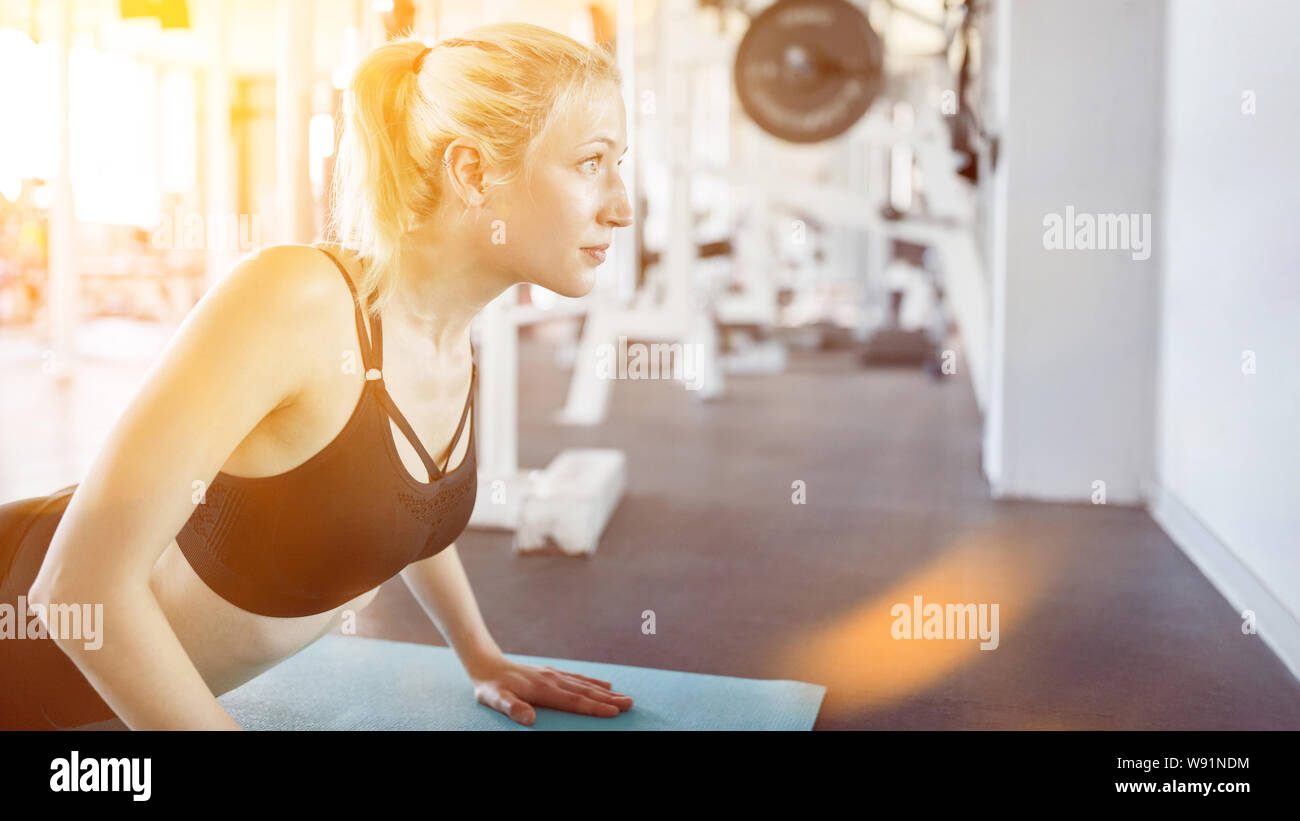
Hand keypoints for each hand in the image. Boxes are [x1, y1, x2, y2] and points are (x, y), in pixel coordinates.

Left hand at [469, 658, 632, 725]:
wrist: (487, 664)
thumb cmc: (491, 687)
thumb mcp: (495, 699)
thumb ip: (512, 708)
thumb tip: (529, 718)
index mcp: (544, 689)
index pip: (575, 701)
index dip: (595, 707)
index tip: (614, 712)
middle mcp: (553, 680)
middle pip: (586, 692)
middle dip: (609, 699)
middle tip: (630, 704)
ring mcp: (554, 675)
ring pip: (585, 685)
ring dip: (606, 692)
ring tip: (624, 697)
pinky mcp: (552, 674)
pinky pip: (578, 679)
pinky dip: (593, 683)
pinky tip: (604, 685)